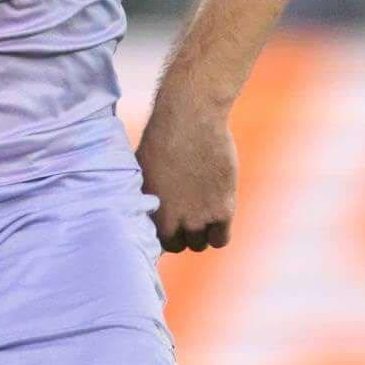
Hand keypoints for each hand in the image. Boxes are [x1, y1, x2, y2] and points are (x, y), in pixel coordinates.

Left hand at [136, 89, 238, 253]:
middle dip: (182, 232)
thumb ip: (147, 196)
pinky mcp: (223, 210)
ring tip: (203, 211)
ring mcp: (198, 218)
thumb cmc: (162, 137)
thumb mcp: (142, 170)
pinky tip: (218, 214)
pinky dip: (219, 233)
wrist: (191, 119)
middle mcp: (171, 220)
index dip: (164, 231)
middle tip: (189, 213)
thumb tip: (146, 210)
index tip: (171, 221)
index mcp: (148, 211)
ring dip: (202, 233)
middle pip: (178, 245)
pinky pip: (221, 240)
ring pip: (200, 244)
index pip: (154, 240)